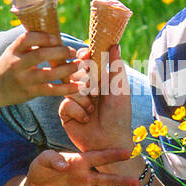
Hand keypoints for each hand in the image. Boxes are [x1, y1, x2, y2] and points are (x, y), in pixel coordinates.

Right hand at [0, 31, 80, 106]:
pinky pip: (51, 90)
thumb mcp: (14, 51)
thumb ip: (30, 44)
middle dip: (59, 52)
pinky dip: (66, 88)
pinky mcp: (31, 92)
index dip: (44, 37)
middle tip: (72, 51)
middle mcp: (18, 64)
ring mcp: (24, 80)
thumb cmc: (9, 65)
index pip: (27, 39)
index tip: (56, 38)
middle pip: (40, 55)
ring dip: (66, 69)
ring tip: (78, 65)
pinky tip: (79, 86)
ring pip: (48, 74)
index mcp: (14, 50)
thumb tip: (55, 35)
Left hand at [22, 147, 140, 185]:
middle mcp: (85, 178)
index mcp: (79, 163)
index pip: (98, 157)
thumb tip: (65, 166)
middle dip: (120, 181)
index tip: (128, 153)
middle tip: (136, 182)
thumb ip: (53, 159)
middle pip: (106, 179)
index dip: (112, 155)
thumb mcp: (42, 160)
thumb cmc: (41, 169)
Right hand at [59, 44, 133, 162]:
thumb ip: (116, 67)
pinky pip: (65, 103)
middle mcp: (85, 89)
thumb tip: (115, 44)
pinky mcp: (66, 113)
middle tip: (96, 93)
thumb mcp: (120, 89)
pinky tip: (85, 119)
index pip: (86, 62)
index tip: (86, 55)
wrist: (110, 141)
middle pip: (75, 73)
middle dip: (86, 83)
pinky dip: (77, 110)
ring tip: (93, 111)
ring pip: (69, 88)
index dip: (84, 57)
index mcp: (98, 80)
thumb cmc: (119, 116)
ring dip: (83, 100)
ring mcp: (75, 100)